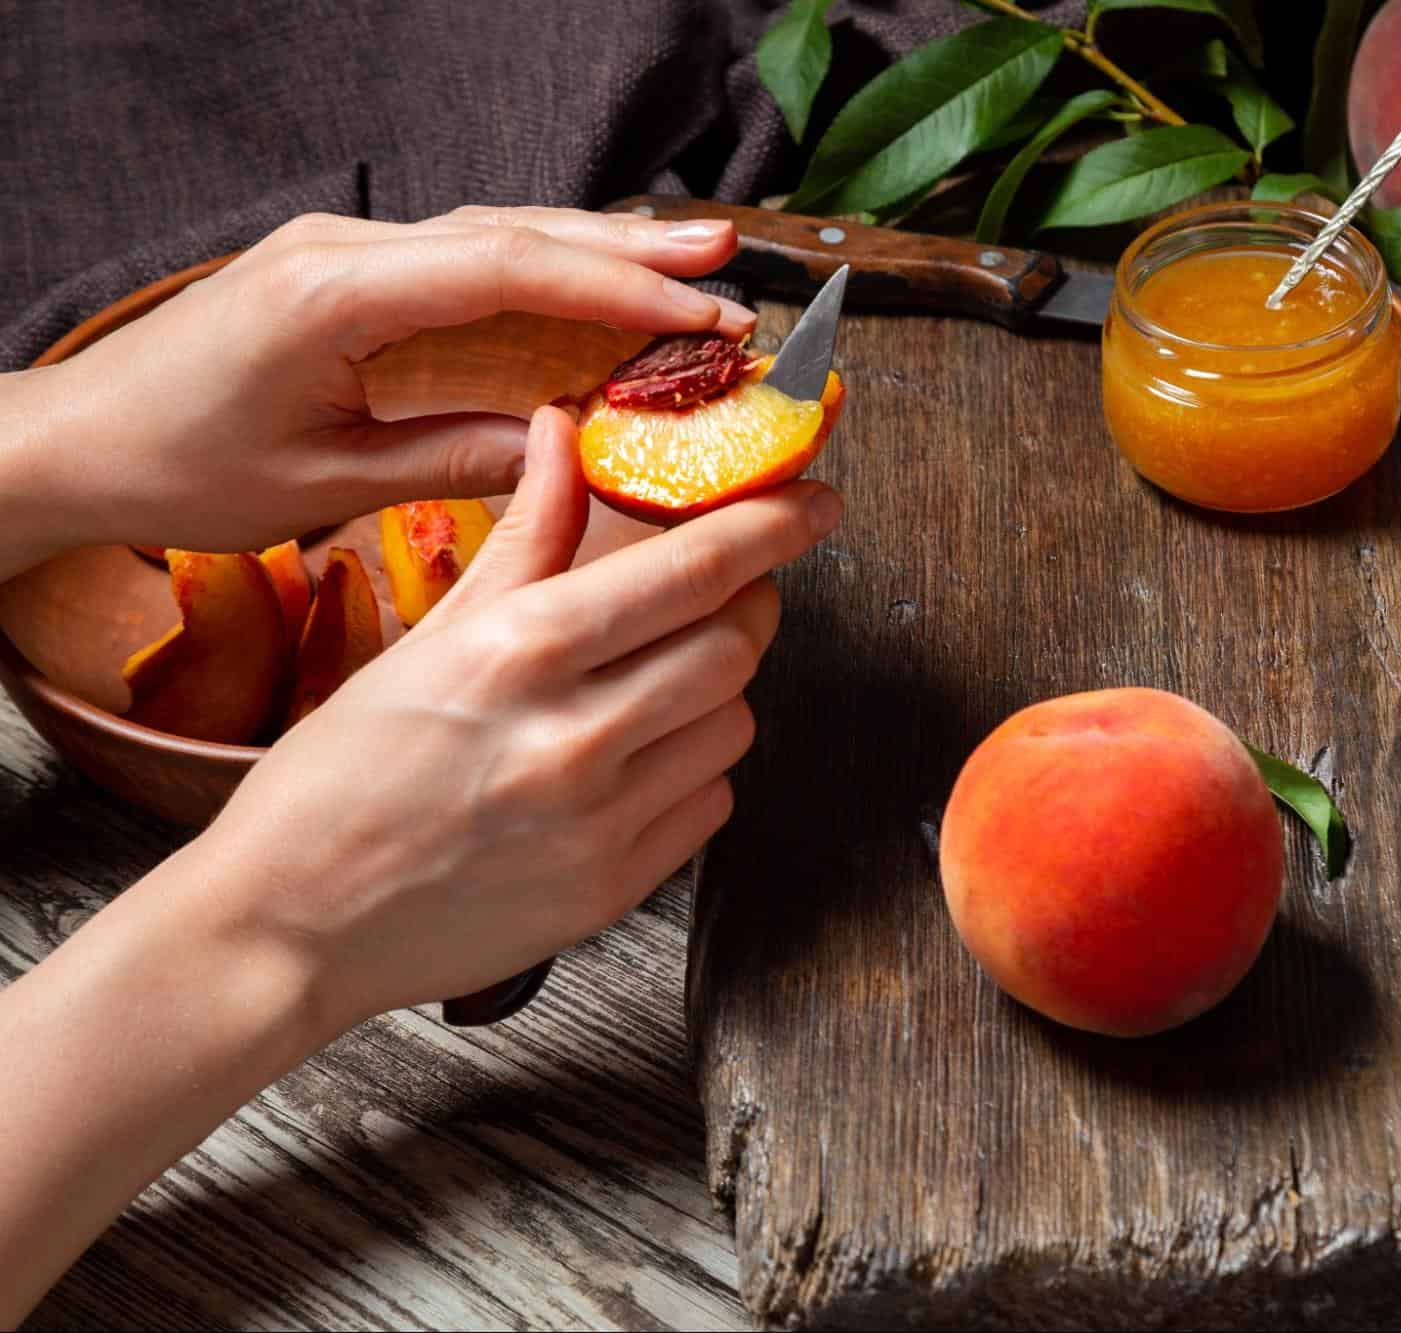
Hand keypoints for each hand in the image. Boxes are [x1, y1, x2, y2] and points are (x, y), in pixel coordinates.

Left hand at [19, 205, 752, 559]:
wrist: (77, 442)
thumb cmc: (178, 468)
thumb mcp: (321, 484)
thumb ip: (448, 456)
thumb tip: (562, 448)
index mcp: (335, 293)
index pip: (505, 268)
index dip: (615, 286)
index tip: (701, 313)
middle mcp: (346, 249)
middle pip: (513, 229)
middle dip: (630, 247)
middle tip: (731, 264)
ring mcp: (346, 251)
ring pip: (495, 235)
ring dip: (596, 250)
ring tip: (695, 267)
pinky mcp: (349, 273)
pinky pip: (463, 262)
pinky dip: (543, 273)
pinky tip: (598, 289)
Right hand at [186, 404, 841, 1030]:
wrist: (292, 921)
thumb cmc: (342, 775)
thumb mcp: (428, 636)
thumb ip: (523, 534)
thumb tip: (566, 431)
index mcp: (521, 653)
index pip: (695, 570)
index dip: (773, 526)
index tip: (814, 502)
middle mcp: (572, 736)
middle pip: (736, 644)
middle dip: (745, 605)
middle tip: (720, 592)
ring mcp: (601, 822)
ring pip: (733, 723)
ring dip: (715, 690)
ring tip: (651, 684)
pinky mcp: (615, 888)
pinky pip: (709, 803)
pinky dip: (693, 768)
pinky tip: (634, 759)